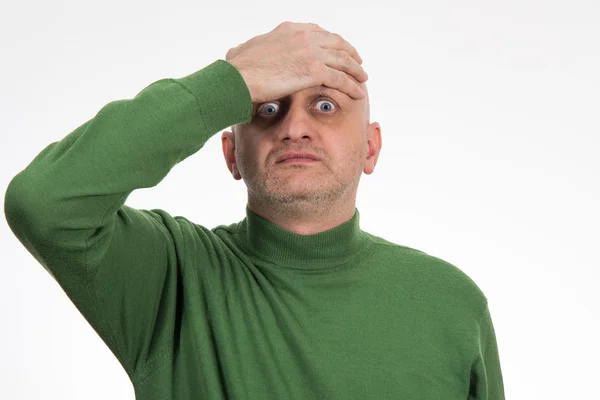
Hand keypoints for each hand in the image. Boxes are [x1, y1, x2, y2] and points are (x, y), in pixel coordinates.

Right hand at [225, 21, 367, 103]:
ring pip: (343, 60)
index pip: (320, 33)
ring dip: (356, 71)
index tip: (339, 51)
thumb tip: (239, 50)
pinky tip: (358, 93)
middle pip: (337, 43)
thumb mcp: (245, 49)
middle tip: (357, 65)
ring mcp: (311, 51)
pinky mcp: (314, 70)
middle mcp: (304, 35)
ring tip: (362, 80)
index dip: (333, 43)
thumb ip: (252, 49)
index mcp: (290, 29)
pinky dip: (352, 86)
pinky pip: (341, 78)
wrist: (238, 79)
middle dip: (350, 54)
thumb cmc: (237, 69)